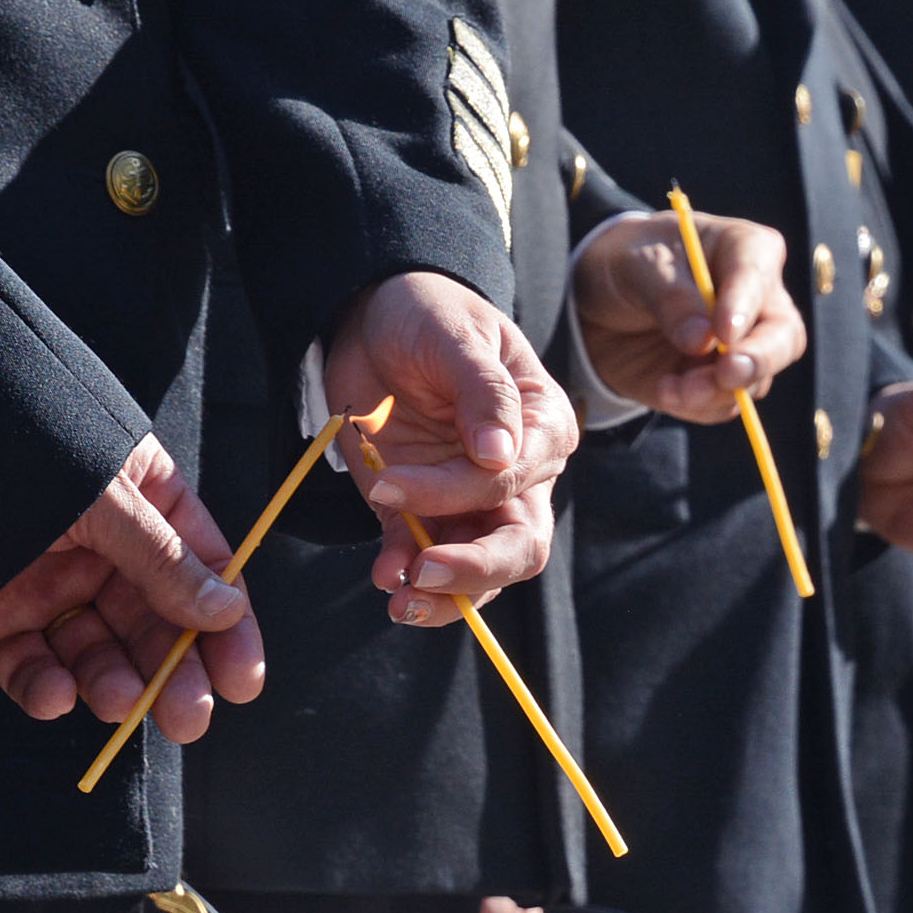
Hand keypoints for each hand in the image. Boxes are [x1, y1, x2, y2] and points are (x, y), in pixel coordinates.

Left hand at [0, 433, 263, 742]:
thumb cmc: (11, 442)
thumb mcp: (103, 495)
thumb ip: (162, 557)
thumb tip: (224, 609)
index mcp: (143, 501)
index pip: (204, 571)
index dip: (229, 629)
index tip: (242, 680)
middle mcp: (102, 546)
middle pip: (155, 623)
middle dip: (173, 672)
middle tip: (187, 716)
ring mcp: (49, 581)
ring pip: (98, 652)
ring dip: (114, 684)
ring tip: (118, 701)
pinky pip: (30, 665)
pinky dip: (45, 688)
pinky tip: (55, 694)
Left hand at [322, 271, 578, 625]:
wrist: (372, 315)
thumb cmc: (428, 313)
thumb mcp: (457, 337)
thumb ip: (485, 392)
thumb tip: (501, 456)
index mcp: (540, 431)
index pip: (513, 486)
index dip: (459, 494)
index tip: (393, 485)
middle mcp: (516, 477)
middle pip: (516, 547)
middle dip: (472, 570)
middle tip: (421, 574)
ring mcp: (468, 501)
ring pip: (479, 573)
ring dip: (442, 594)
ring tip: (400, 599)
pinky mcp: (421, 512)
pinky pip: (421, 557)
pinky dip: (403, 573)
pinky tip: (384, 577)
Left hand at [572, 211, 806, 421]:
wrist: (597, 303)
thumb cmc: (628, 264)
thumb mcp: (636, 267)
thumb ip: (669, 297)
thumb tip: (702, 340)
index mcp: (744, 250)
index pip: (758, 276)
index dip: (745, 306)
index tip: (723, 333)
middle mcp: (756, 301)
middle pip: (784, 337)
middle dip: (757, 361)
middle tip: (726, 374)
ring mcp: (742, 347)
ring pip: (756, 380)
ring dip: (716, 391)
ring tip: (674, 388)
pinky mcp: (720, 383)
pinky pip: (725, 405)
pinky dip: (697, 406)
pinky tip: (666, 391)